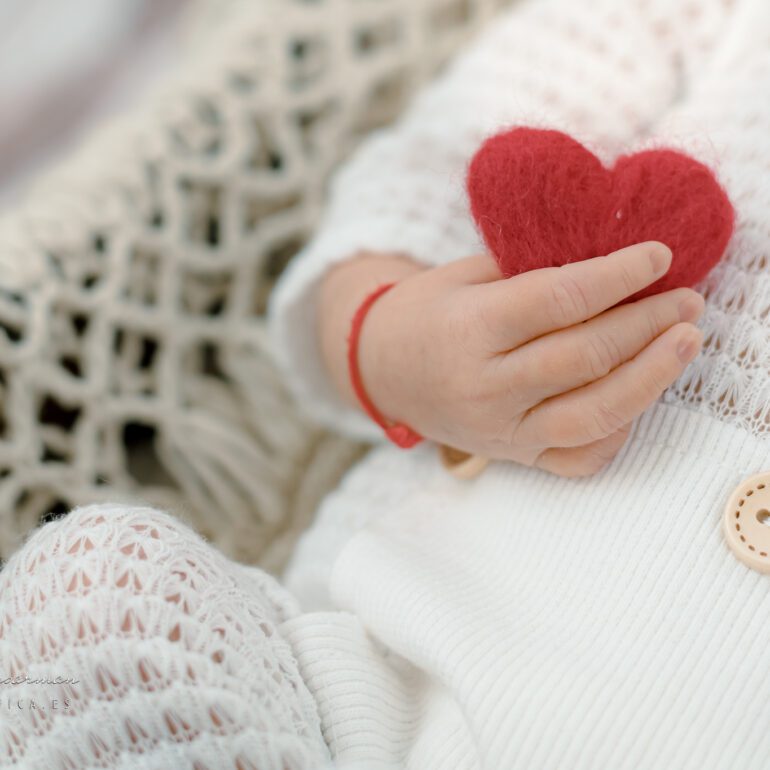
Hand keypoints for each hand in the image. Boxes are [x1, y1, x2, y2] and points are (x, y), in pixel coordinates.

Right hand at [319, 242, 702, 476]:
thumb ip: (532, 271)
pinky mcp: (514, 456)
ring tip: (686, 342)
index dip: (619, 275)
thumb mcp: (466, 275)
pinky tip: (640, 395)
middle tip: (687, 298)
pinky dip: (620, 429)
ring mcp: (501, 430)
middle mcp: (485, 386)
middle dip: (648, 323)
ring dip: (651, 377)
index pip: (559, 300)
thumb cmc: (428, 313)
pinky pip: (580, 457)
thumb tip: (613, 262)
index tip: (659, 255)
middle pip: (586, 356)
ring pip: (593, 414)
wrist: (383, 370)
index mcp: (468, 330)